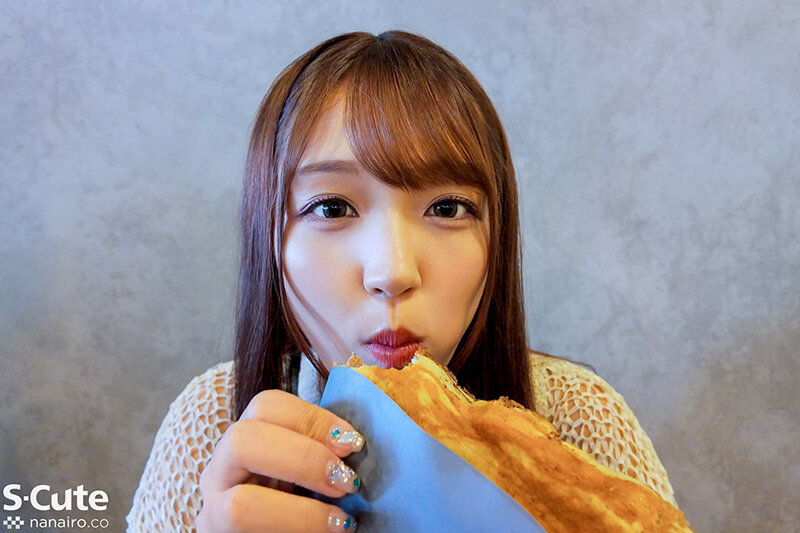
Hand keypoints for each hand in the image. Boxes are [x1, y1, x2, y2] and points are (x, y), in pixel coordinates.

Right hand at [197, 389, 363, 531]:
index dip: (312, 418)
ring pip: (237, 506)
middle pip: (241, 440)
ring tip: (341, 522)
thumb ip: (325, 454)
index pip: (266, 406)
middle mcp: (219, 472)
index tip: (353, 442)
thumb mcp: (309, 474)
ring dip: (299, 515)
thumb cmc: (302, 506)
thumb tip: (360, 443)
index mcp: (245, 441)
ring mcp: (213, 513)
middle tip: (346, 481)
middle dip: (303, 458)